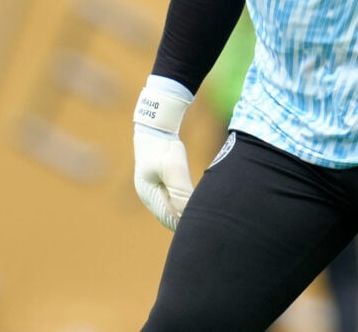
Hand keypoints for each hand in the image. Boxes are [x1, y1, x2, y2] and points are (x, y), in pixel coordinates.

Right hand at [133, 80, 193, 230]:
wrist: (155, 127)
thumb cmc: (163, 147)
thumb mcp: (173, 167)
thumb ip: (180, 191)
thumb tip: (187, 213)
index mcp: (149, 195)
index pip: (169, 218)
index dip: (185, 226)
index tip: (203, 229)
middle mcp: (150, 196)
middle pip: (169, 218)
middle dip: (185, 225)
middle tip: (207, 230)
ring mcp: (154, 190)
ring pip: (171, 211)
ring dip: (185, 217)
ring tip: (205, 223)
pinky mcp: (161, 184)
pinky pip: (173, 202)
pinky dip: (183, 207)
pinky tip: (196, 209)